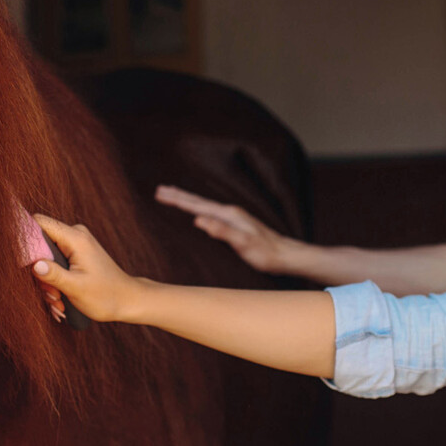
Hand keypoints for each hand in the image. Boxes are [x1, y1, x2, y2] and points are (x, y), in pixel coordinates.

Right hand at [30, 214, 145, 322]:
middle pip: (39, 243)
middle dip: (39, 270)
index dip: (25, 237)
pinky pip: (54, 263)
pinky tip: (61, 298)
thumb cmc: (105, 295)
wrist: (127, 300)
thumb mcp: (75, 288)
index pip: (38, 222)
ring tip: (59, 300)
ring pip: (45, 257)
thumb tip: (33, 264)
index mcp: (75, 238)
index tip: (23, 262)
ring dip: (47, 281)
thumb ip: (53, 274)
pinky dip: (55, 281)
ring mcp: (75, 244)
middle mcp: (74, 235)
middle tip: (51, 293)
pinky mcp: (75, 254)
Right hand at [155, 185, 301, 274]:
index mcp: (228, 215)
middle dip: (179, 196)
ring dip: (188, 201)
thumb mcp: (243, 243)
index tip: (159, 193)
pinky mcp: (236, 225)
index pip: (197, 205)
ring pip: (205, 206)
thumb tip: (199, 220)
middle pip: (199, 201)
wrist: (286, 255)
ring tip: (174, 196)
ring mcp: (234, 217)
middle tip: (159, 190)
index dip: (178, 200)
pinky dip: (200, 209)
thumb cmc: (266, 253)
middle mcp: (230, 212)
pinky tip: (199, 212)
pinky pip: (211, 213)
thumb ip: (222, 231)